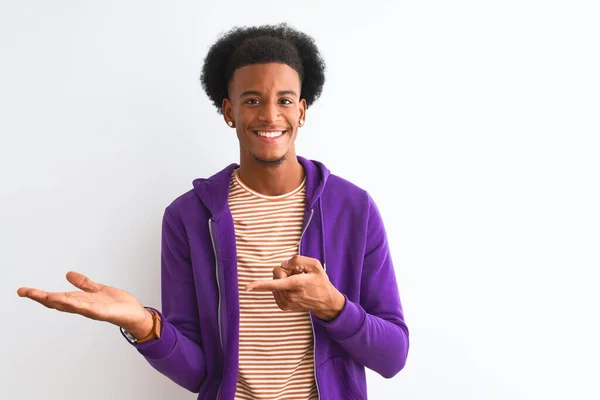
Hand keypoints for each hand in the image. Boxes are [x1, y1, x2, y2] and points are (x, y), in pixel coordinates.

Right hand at [17, 271, 152, 336]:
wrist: (134, 314)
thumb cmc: (117, 304)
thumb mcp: (97, 290)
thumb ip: (84, 283)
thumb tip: (68, 274)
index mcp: (80, 301)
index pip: (56, 297)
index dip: (40, 294)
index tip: (24, 290)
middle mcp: (83, 307)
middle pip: (58, 302)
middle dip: (41, 297)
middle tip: (24, 292)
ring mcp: (92, 310)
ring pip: (71, 305)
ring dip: (56, 301)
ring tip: (42, 295)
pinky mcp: (104, 313)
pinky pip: (90, 309)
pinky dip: (81, 305)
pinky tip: (71, 301)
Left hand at [245, 255, 344, 320]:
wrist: (325, 302)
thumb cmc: (320, 281)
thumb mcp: (315, 265)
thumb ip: (298, 260)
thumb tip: (283, 264)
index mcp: (296, 284)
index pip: (274, 283)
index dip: (259, 285)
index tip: (246, 288)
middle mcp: (289, 295)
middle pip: (276, 274)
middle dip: (285, 271)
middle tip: (299, 275)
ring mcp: (285, 303)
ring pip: (274, 282)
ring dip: (284, 280)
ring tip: (298, 284)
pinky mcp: (283, 306)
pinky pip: (275, 289)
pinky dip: (282, 286)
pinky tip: (294, 289)